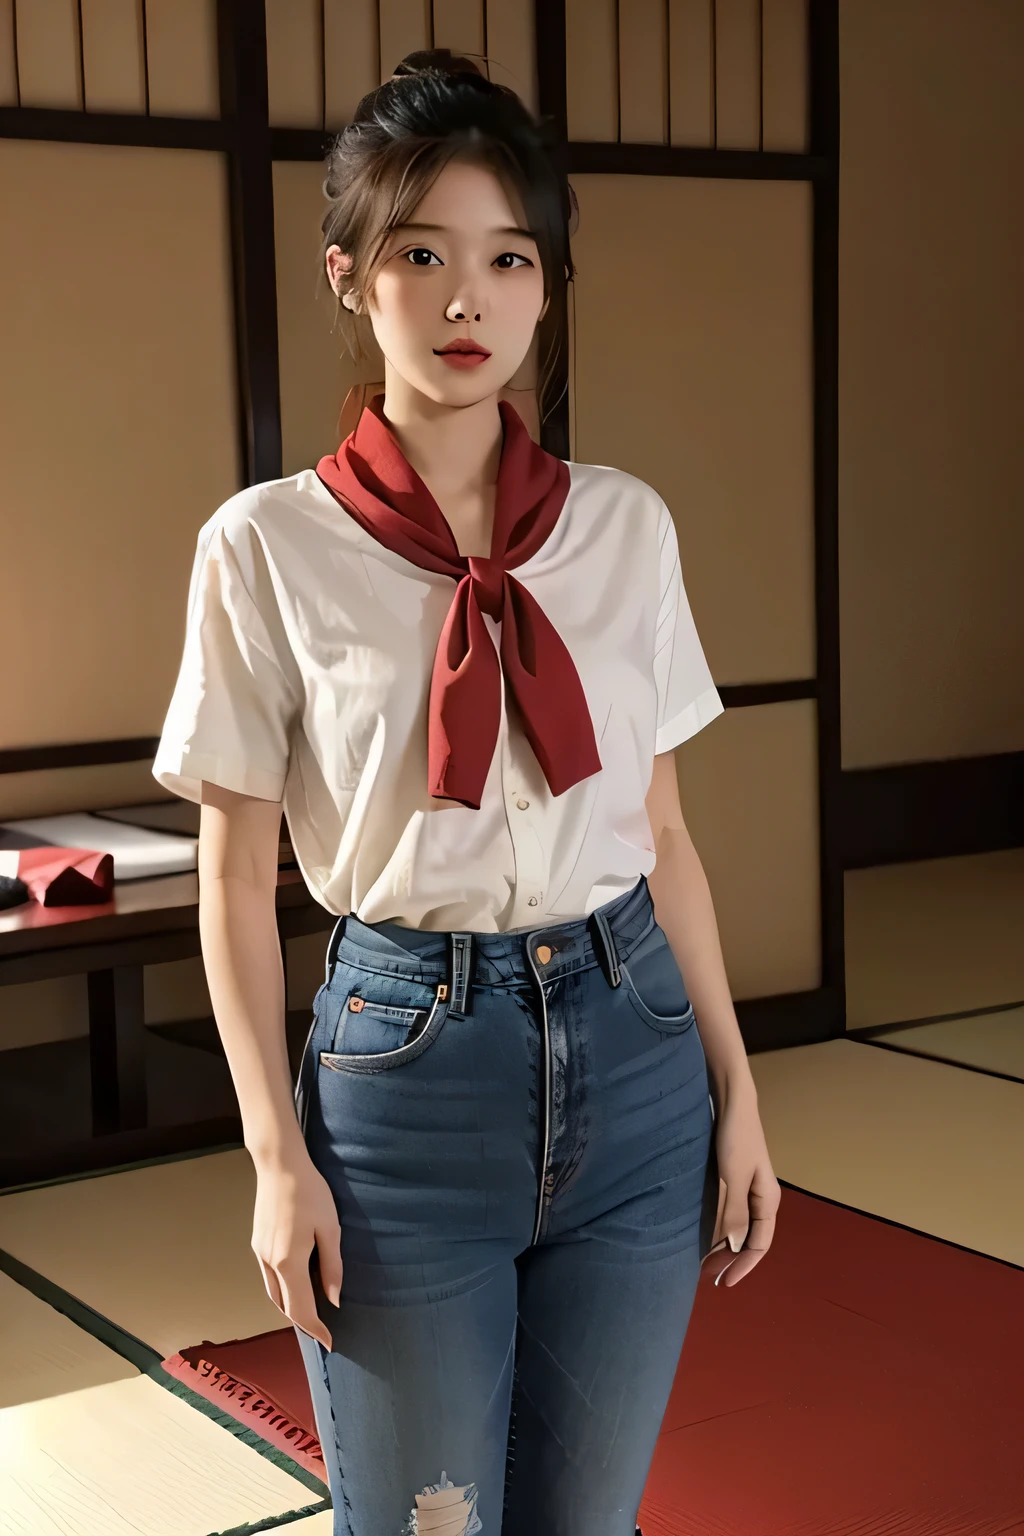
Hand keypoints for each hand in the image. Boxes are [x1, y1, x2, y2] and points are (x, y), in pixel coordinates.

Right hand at [250, 1151, 343, 1348]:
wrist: (279, 1165)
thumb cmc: (310, 1193)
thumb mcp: (330, 1228)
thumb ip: (332, 1267)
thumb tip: (333, 1300)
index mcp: (289, 1262)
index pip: (301, 1309)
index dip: (315, 1329)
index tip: (329, 1343)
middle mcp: (269, 1263)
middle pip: (283, 1306)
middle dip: (302, 1322)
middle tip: (322, 1330)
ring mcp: (259, 1253)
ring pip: (272, 1293)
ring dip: (290, 1308)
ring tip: (311, 1312)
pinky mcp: (257, 1242)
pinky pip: (268, 1277)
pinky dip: (281, 1291)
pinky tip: (295, 1284)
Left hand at [706, 1085, 779, 1287]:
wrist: (732, 1100)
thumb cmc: (735, 1137)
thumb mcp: (733, 1177)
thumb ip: (734, 1212)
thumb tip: (733, 1246)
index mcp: (767, 1200)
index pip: (759, 1245)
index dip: (743, 1266)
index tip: (723, 1283)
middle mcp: (759, 1198)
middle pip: (749, 1239)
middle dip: (731, 1260)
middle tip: (708, 1277)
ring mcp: (746, 1188)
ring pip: (737, 1227)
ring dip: (723, 1246)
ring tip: (703, 1261)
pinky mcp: (731, 1178)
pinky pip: (727, 1212)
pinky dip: (717, 1227)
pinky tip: (702, 1232)